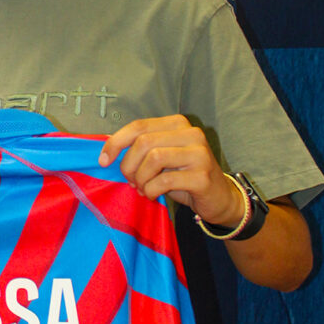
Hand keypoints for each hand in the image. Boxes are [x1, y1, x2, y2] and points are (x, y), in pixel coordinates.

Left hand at [98, 115, 243, 226]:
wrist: (219, 199)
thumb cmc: (184, 176)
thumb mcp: (162, 157)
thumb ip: (141, 148)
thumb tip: (107, 146)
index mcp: (177, 123)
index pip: (138, 126)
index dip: (116, 142)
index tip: (103, 160)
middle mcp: (191, 133)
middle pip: (143, 142)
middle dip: (129, 165)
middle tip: (131, 181)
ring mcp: (199, 153)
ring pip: (153, 159)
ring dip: (141, 178)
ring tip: (143, 188)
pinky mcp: (202, 176)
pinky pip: (164, 180)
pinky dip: (151, 190)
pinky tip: (153, 195)